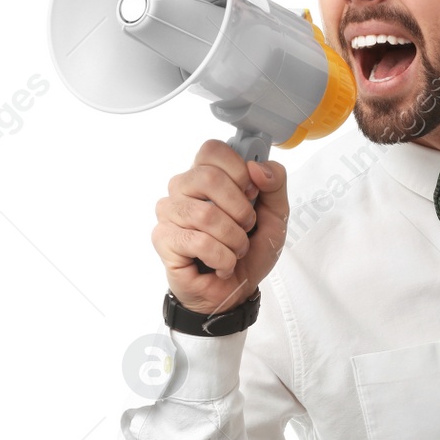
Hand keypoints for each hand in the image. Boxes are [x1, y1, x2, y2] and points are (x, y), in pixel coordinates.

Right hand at [152, 140, 289, 314]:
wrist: (236, 290)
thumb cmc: (250, 250)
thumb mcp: (276, 214)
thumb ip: (275, 183)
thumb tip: (256, 167)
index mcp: (207, 174)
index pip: (213, 149)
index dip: (238, 171)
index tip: (252, 193)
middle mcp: (183, 188)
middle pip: (209, 177)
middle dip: (241, 210)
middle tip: (246, 227)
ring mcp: (170, 212)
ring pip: (206, 214)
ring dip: (234, 239)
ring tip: (235, 250)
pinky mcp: (163, 238)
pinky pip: (199, 242)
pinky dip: (222, 258)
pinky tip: (221, 264)